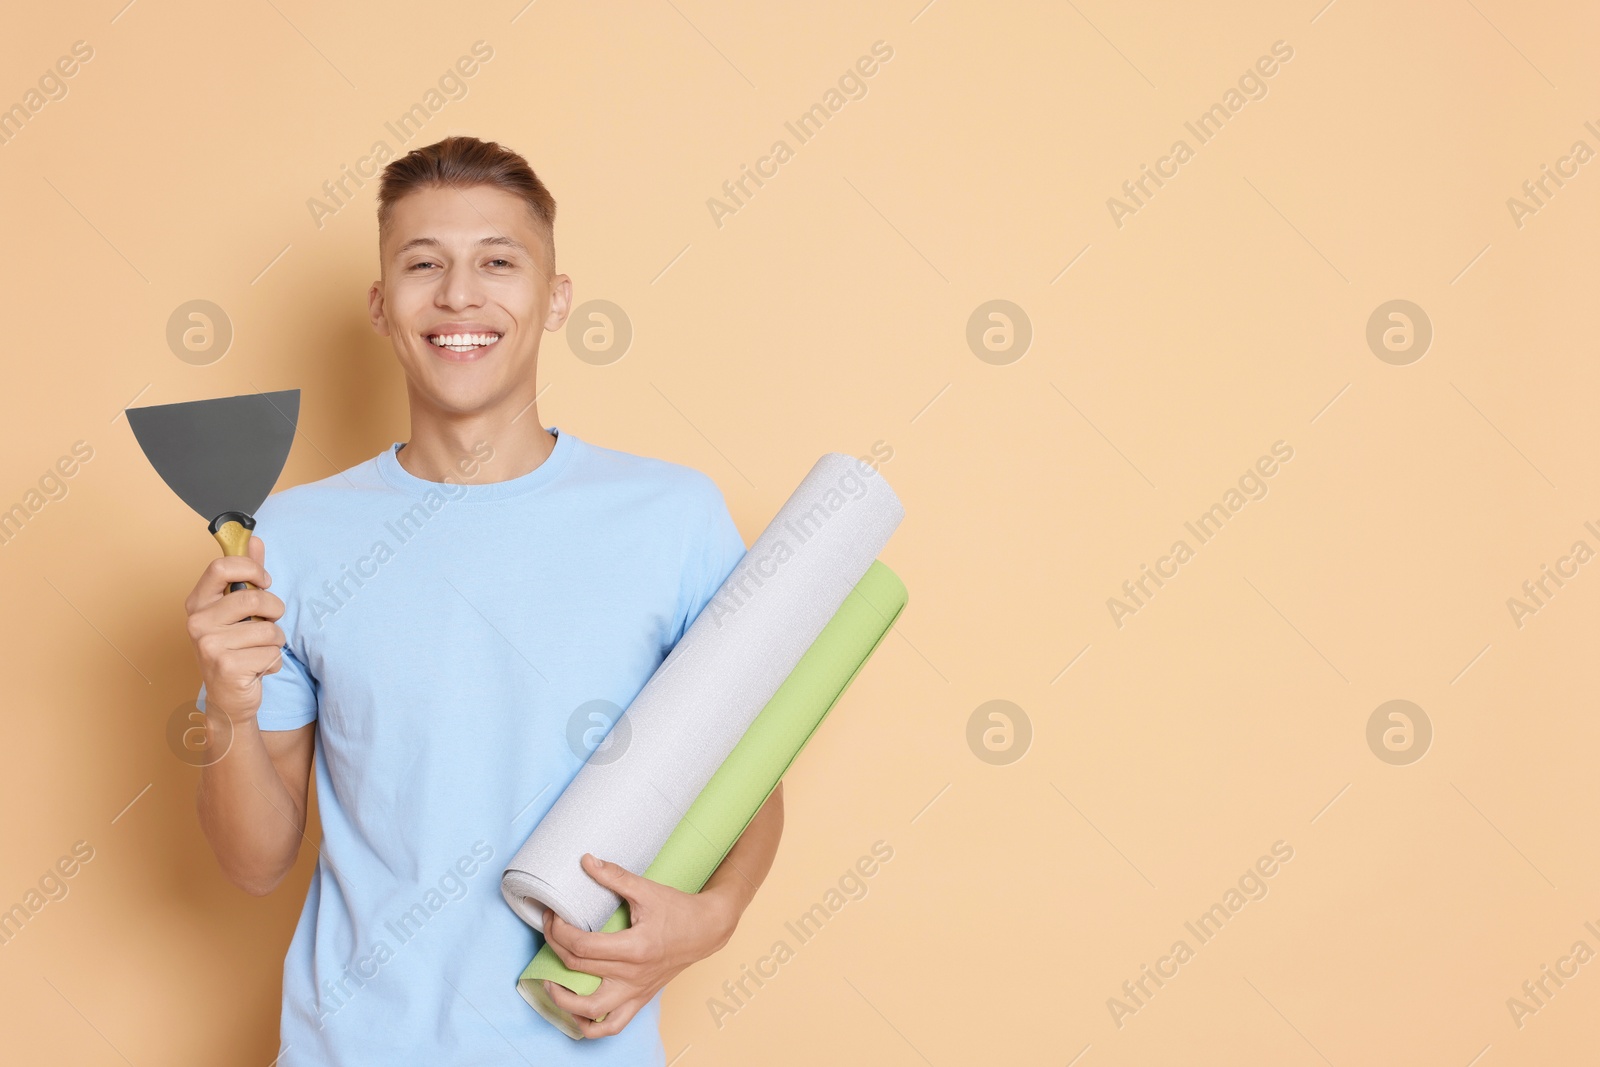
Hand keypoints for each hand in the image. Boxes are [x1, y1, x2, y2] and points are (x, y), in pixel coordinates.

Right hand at [184, 535, 285, 723]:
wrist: (229, 699)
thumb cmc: (235, 648)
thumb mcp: (238, 610)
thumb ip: (247, 574)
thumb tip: (255, 539)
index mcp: (198, 603)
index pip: (220, 567)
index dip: (251, 569)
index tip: (265, 581)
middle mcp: (197, 622)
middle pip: (253, 598)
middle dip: (274, 610)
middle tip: (270, 622)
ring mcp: (209, 646)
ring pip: (268, 629)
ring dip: (275, 641)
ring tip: (258, 651)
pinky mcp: (227, 667)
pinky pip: (271, 652)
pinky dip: (273, 661)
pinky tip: (257, 669)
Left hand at [539, 853, 740, 1037]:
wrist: (707, 930)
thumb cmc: (679, 910)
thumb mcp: (647, 890)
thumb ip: (615, 877)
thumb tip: (586, 861)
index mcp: (634, 948)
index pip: (582, 946)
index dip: (558, 931)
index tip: (552, 915)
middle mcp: (633, 975)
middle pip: (578, 969)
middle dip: (553, 948)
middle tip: (548, 930)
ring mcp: (636, 991)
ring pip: (592, 1013)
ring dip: (563, 1001)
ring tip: (549, 982)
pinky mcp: (640, 999)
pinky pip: (612, 1026)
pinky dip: (590, 1026)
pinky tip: (575, 1012)